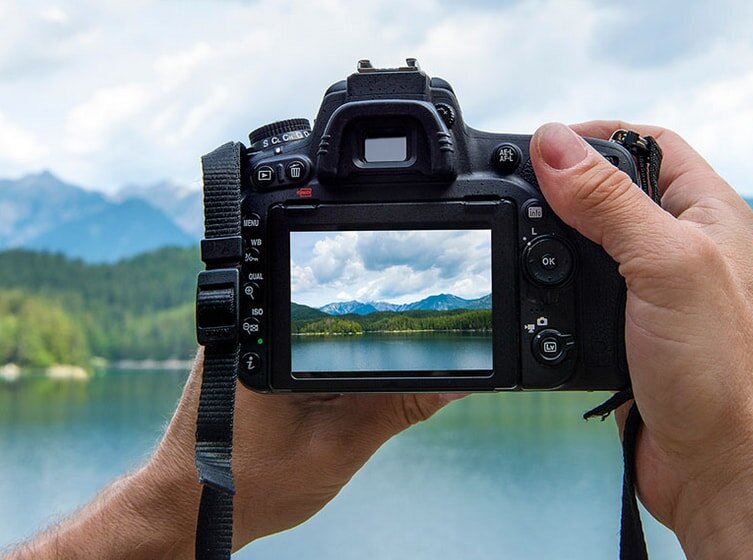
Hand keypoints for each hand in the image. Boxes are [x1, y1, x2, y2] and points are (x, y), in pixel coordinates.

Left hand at [11, 350, 458, 558]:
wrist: (190, 509)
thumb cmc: (252, 485)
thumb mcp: (340, 447)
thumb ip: (400, 407)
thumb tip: (454, 381)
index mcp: (271, 340)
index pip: (350, 309)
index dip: (397, 320)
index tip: (431, 336)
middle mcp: (253, 327)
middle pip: (338, 312)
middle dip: (379, 335)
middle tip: (405, 364)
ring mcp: (246, 340)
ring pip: (321, 329)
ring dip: (353, 352)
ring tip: (363, 386)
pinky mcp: (248, 358)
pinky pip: (302, 346)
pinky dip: (331, 363)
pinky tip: (339, 390)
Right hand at [530, 122, 752, 557]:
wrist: (720, 466)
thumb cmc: (720, 369)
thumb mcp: (664, 266)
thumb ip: (609, 203)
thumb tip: (554, 145)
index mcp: (708, 214)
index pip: (649, 144)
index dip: (595, 135)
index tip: (542, 144)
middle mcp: (683, 247)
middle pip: (613, 192)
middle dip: (565, 188)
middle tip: (518, 192)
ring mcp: (656, 292)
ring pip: (592, 246)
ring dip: (554, 240)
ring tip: (517, 238)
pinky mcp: (629, 333)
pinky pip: (582, 296)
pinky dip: (554, 289)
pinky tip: (534, 293)